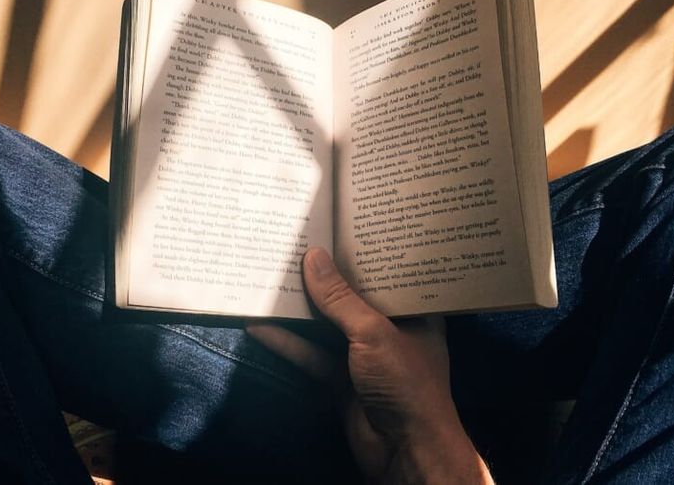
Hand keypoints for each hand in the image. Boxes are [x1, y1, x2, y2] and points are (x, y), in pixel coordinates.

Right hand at [246, 248, 492, 483]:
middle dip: (324, 276)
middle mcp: (390, 328)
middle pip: (351, 296)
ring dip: (300, 307)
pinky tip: (259, 323)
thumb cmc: (406, 383)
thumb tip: (312, 257)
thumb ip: (340, 298)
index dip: (364, 250)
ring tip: (270, 275)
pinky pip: (309, 353)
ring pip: (326, 324)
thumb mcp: (374, 332)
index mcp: (414, 310)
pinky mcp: (339, 378)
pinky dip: (286, 341)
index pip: (387, 272)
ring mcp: (362, 355)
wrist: (405, 451)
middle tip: (295, 241)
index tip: (337, 223)